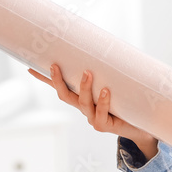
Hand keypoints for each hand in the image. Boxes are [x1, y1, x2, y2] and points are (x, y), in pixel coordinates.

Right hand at [28, 63, 158, 153]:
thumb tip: (107, 45)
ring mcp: (92, 117)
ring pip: (83, 103)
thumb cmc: (127, 103)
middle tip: (54, 65)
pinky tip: (106, 90)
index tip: (30, 66)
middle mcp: (84, 107)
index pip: (60, 86)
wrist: (140, 127)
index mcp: (82, 97)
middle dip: (57, 81)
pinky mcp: (104, 125)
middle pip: (65, 95)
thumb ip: (109, 71)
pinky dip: (102, 101)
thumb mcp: (116, 84)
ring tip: (88, 73)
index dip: (44, 79)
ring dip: (84, 87)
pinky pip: (100, 113)